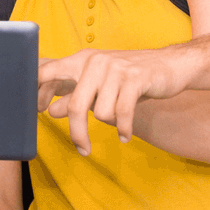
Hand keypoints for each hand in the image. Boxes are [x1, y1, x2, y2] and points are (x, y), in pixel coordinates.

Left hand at [37, 48, 190, 155]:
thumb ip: (76, 96)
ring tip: (121, 121)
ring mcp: (115, 69)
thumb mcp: (100, 87)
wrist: (171, 65)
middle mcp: (95, 61)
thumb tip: (51, 111)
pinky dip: (124, 129)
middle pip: (75, 105)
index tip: (37, 110)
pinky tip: (125, 136)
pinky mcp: (135, 78)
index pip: (49, 71)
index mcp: (82, 60)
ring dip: (112, 124)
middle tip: (83, 149)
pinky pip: (122, 113)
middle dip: (78, 132)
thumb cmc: (131, 78)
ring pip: (101, 113)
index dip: (38, 91)